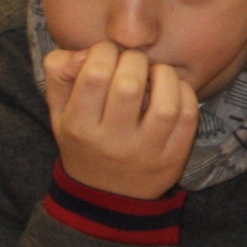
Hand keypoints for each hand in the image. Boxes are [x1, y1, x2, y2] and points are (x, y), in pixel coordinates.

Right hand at [43, 43, 198, 198]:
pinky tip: (174, 89)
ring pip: (165, 104)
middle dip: (135, 60)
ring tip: (156, 73)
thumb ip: (60, 74)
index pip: (94, 75)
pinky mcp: (172, 156)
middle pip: (129, 85)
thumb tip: (85, 50)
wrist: (106, 197)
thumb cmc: (83, 141)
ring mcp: (145, 151)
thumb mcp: (58, 112)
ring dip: (165, 75)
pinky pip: (188, 117)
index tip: (108, 53)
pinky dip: (185, 93)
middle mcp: (112, 141)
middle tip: (134, 62)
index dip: (104, 52)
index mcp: (78, 126)